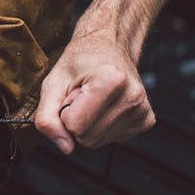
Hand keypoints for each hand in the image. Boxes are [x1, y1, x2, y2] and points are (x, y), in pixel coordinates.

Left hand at [34, 33, 155, 154]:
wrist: (109, 47)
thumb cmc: (79, 63)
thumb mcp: (53, 84)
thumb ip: (47, 118)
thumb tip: (65, 148)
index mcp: (111, 80)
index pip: (74, 126)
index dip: (65, 112)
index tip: (73, 93)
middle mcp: (133, 96)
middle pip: (86, 138)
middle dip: (76, 121)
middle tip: (82, 97)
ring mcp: (143, 110)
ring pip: (98, 142)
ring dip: (88, 124)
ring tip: (94, 100)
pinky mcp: (146, 120)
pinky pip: (111, 140)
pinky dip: (102, 127)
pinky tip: (106, 106)